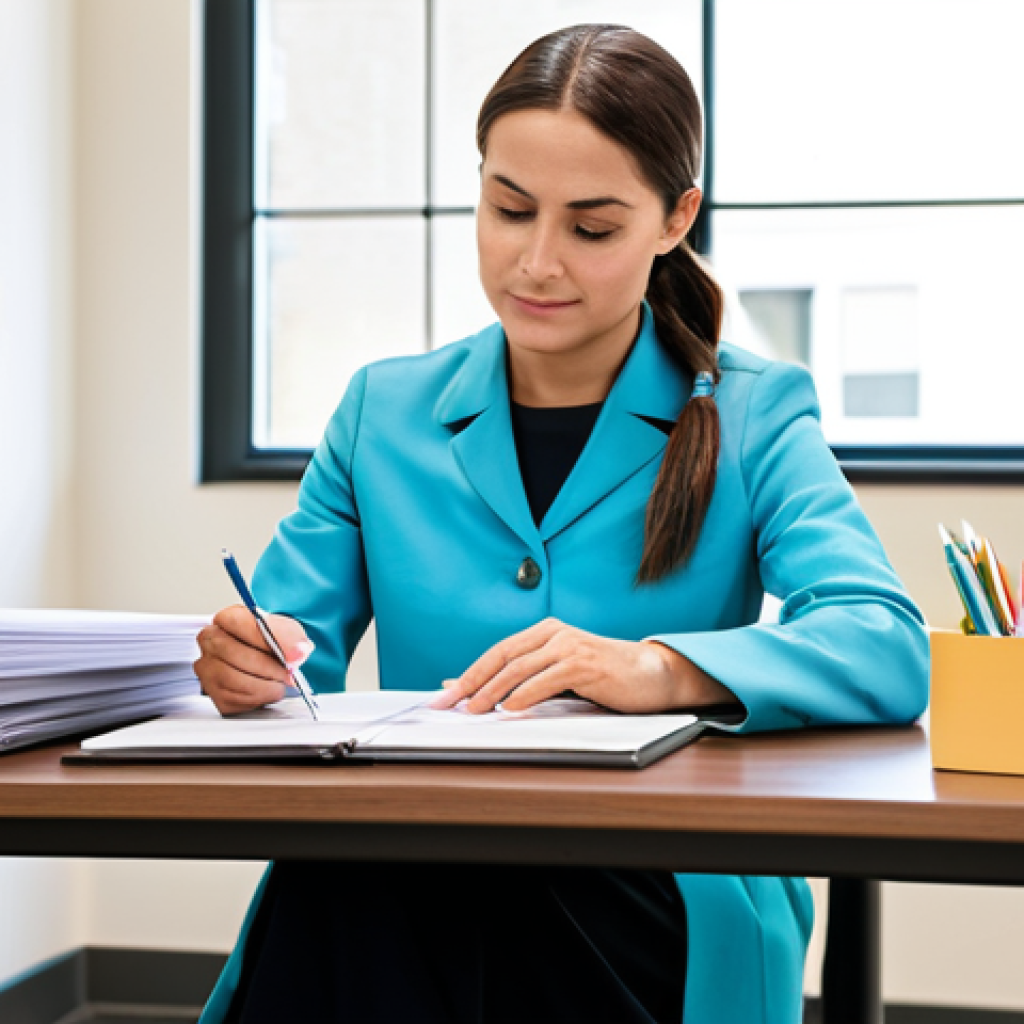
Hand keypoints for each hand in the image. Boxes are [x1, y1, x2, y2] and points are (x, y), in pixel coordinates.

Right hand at [194, 605, 312, 715]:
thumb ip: (292, 638)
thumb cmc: (274, 641)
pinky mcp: (212, 692)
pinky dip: (255, 700)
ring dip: (263, 687)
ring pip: (231, 680)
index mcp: (228, 618)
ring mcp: (207, 667)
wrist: (271, 659)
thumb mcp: (288, 631)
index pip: (239, 622)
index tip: (293, 654)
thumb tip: (298, 652)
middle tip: (288, 675)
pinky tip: (265, 692)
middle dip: (268, 668)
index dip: (267, 640)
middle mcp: (211, 640)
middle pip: (233, 654)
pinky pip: (232, 700)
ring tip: (278, 685)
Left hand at [431, 617, 736, 714]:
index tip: (445, 695)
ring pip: (520, 667)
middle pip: (502, 656)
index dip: (469, 673)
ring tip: (474, 709)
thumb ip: (521, 679)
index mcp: (545, 632)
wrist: (651, 674)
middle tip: (449, 702)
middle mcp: (554, 633)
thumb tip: (472, 688)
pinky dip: (526, 693)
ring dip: (493, 690)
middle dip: (472, 681)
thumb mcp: (558, 675)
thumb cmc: (603, 677)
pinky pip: (548, 678)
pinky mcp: (586, 663)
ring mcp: (570, 645)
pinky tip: (511, 708)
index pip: (497, 652)